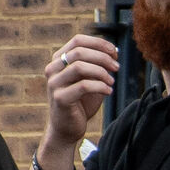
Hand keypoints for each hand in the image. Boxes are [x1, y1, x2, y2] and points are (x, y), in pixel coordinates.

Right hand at [44, 30, 118, 152]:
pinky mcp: (60, 98)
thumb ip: (98, 66)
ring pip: (80, 67)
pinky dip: (100, 86)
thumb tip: (114, 52)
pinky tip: (109, 92)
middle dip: (103, 57)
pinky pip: (83, 86)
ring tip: (112, 81)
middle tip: (117, 68)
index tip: (115, 52)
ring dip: (101, 72)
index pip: (78, 41)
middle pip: (80, 52)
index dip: (99, 43)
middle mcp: (53, 68)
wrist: (67, 128)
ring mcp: (54, 83)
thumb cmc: (81, 103)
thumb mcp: (91, 80)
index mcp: (59, 60)